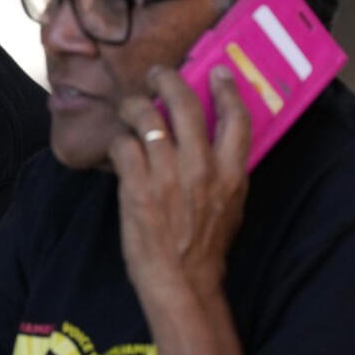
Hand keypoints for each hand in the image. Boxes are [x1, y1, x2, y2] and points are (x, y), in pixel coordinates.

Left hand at [108, 64, 249, 308]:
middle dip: (168, 80)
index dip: (227, 88)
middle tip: (158, 74)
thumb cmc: (206, 249)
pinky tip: (117, 146)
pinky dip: (118, 140)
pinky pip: (123, 145)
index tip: (219, 72)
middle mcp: (201, 168)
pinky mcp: (137, 188)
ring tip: (130, 104)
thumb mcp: (232, 207)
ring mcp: (167, 176)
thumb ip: (227, 172)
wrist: (182, 282)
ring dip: (134, 104)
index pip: (236, 117)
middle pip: (185, 105)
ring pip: (146, 117)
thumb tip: (219, 144)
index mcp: (231, 173)